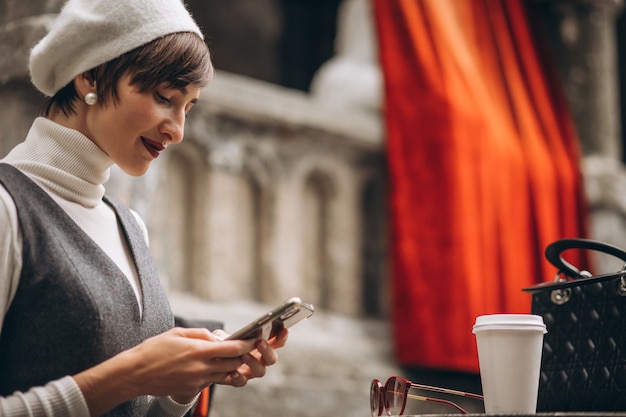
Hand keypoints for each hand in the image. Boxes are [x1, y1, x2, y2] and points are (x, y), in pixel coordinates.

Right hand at [74, 327, 257, 414]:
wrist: (134, 374)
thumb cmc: (154, 349)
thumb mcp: (179, 332)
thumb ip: (202, 334)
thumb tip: (220, 337)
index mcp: (199, 351)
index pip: (233, 349)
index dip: (247, 344)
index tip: (252, 339)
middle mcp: (201, 368)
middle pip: (234, 363)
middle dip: (242, 356)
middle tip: (244, 348)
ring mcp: (197, 381)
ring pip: (225, 375)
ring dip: (230, 366)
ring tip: (227, 356)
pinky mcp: (192, 390)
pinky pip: (211, 382)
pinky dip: (215, 374)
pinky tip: (209, 366)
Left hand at [212, 328, 288, 386]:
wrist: (210, 361)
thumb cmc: (220, 345)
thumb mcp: (221, 336)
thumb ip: (223, 335)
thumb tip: (224, 338)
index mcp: (260, 346)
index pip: (276, 342)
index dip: (281, 337)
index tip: (284, 330)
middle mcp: (259, 360)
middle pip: (272, 359)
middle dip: (268, 350)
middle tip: (260, 342)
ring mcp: (250, 371)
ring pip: (261, 371)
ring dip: (254, 363)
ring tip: (244, 355)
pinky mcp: (238, 380)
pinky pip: (242, 382)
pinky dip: (239, 377)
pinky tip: (233, 372)